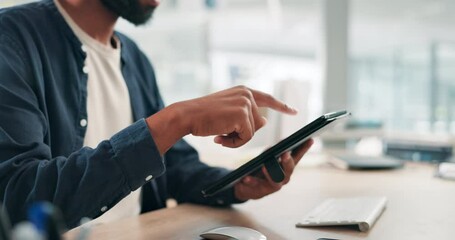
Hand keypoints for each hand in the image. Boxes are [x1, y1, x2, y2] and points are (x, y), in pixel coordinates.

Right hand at [146, 86, 297, 153]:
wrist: (187, 115)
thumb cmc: (204, 116)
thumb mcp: (228, 114)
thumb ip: (246, 116)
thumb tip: (265, 122)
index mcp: (243, 91)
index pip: (267, 98)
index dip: (281, 106)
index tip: (293, 111)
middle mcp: (247, 94)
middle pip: (257, 123)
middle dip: (241, 134)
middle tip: (222, 134)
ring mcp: (246, 103)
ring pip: (252, 132)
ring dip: (236, 139)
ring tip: (219, 135)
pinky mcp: (242, 114)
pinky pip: (246, 137)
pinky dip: (234, 143)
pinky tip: (219, 138)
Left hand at [234, 139, 313, 200]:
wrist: (248, 187)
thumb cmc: (261, 169)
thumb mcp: (267, 157)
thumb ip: (273, 151)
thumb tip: (277, 146)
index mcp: (287, 166)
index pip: (298, 156)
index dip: (304, 148)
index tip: (310, 139)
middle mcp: (284, 177)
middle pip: (289, 169)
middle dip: (288, 162)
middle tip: (285, 154)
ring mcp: (274, 185)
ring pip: (276, 181)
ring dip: (271, 173)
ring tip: (264, 167)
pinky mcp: (262, 191)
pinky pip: (256, 185)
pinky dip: (251, 181)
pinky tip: (245, 177)